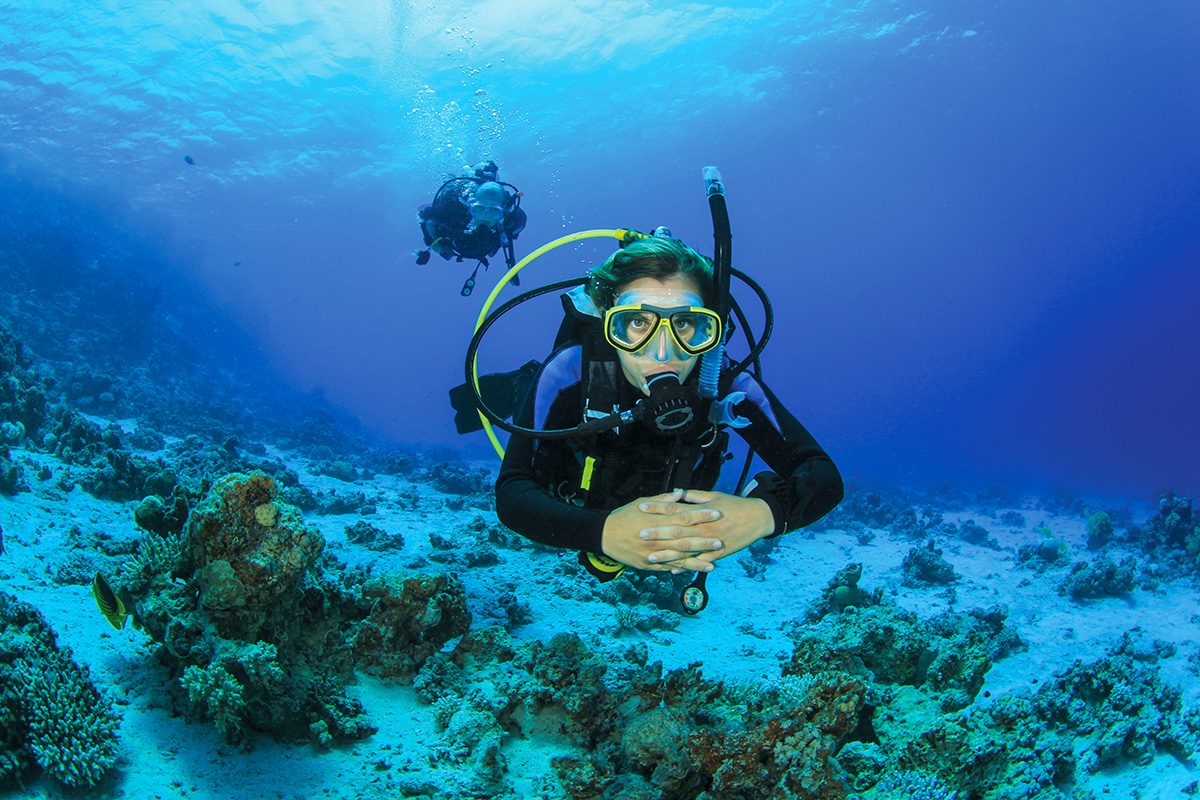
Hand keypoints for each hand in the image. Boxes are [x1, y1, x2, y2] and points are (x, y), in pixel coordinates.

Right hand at [601, 489, 725, 572]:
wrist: (603, 535)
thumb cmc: (623, 516)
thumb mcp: (642, 503)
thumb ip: (663, 500)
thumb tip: (681, 494)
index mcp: (657, 521)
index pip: (684, 517)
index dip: (701, 515)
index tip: (717, 513)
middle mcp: (656, 539)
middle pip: (684, 540)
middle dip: (704, 541)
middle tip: (721, 541)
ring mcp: (652, 554)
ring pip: (678, 559)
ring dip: (696, 562)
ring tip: (713, 564)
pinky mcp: (647, 566)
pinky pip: (667, 568)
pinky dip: (680, 570)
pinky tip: (691, 572)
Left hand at [635, 488, 774, 568]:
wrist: (757, 518)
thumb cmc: (734, 505)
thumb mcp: (713, 496)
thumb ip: (693, 496)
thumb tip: (676, 492)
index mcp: (700, 511)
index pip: (674, 508)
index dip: (657, 508)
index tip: (641, 507)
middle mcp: (703, 527)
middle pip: (676, 530)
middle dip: (657, 532)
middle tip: (640, 534)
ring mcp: (710, 542)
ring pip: (685, 549)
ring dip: (667, 554)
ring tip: (650, 557)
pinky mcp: (717, 553)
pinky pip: (699, 562)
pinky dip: (687, 566)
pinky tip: (673, 570)